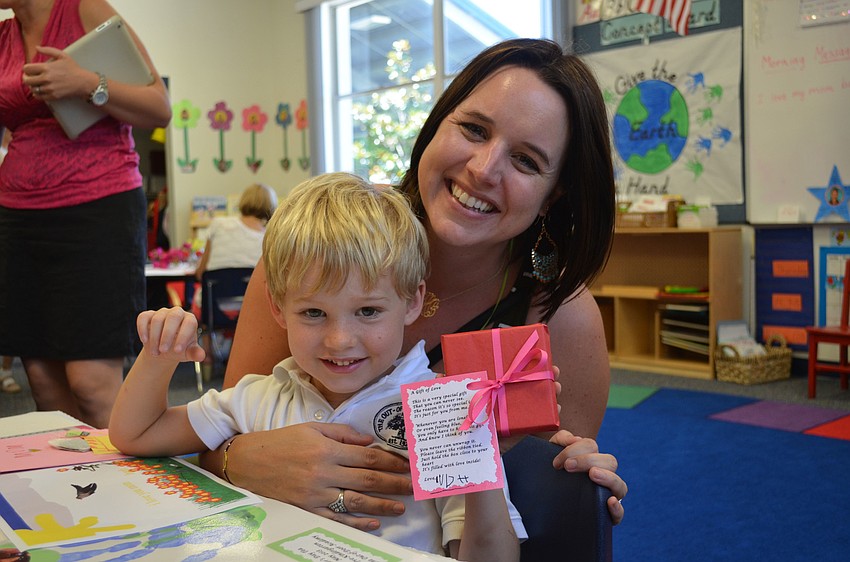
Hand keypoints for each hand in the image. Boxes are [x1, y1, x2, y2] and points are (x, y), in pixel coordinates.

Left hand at [22, 46, 93, 100]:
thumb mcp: (62, 55)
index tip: (29, 70)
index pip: (27, 69)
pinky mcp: (53, 96)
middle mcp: (46, 78)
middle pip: (27, 80)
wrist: (84, 82)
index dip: (26, 69)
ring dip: (32, 86)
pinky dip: (36, 94)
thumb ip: (48, 50)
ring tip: (35, 84)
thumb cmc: (73, 68)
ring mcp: (49, 88)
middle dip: (26, 78)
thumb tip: (36, 48)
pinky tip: (39, 91)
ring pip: (32, 89)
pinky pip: (38, 97)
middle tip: (29, 77)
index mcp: (46, 67)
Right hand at [137, 307, 204, 362]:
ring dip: (154, 338)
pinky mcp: (149, 315)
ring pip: (157, 320)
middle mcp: (177, 313)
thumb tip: (201, 356)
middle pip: (173, 317)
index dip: (183, 336)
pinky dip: (142, 329)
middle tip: (163, 351)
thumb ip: (195, 353)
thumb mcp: (188, 353)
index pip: (189, 323)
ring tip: (155, 352)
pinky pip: (143, 317)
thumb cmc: (178, 349)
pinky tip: (145, 340)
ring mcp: (162, 313)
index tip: (177, 350)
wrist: (164, 351)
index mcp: (190, 320)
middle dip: (167, 335)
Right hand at [225, 423, 412, 531]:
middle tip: (413, 487)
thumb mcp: (312, 429)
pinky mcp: (306, 511)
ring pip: (356, 502)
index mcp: (327, 450)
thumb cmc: (280, 442)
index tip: (407, 465)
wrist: (246, 463)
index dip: (390, 462)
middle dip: (394, 484)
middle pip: (368, 481)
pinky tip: (373, 522)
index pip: (368, 457)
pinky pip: (336, 519)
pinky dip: (356, 522)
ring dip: (382, 506)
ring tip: (401, 507)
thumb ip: (343, 434)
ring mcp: (316, 495)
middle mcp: (324, 473)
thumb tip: (369, 441)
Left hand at [549, 430, 626, 524]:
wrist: (544, 501)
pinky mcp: (606, 515)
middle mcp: (602, 475)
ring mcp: (606, 495)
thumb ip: (561, 439)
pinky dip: (617, 508)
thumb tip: (575, 439)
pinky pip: (620, 513)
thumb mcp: (551, 453)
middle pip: (610, 461)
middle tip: (568, 467)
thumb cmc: (551, 474)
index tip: (557, 462)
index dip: (574, 449)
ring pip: (620, 485)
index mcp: (591, 458)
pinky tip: (609, 501)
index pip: (591, 446)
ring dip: (608, 478)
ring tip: (593, 474)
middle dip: (588, 461)